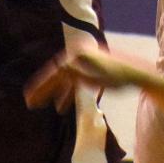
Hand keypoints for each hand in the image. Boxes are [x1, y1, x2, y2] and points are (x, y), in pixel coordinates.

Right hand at [24, 46, 147, 112]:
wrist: (134, 74)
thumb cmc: (116, 76)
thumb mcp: (94, 78)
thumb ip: (76, 74)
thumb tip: (59, 68)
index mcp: (78, 55)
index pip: (55, 71)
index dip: (41, 84)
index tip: (29, 96)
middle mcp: (78, 56)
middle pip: (56, 74)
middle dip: (43, 89)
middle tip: (30, 102)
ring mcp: (83, 62)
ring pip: (63, 79)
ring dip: (54, 92)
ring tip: (41, 105)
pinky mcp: (88, 69)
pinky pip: (73, 81)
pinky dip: (67, 93)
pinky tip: (61, 107)